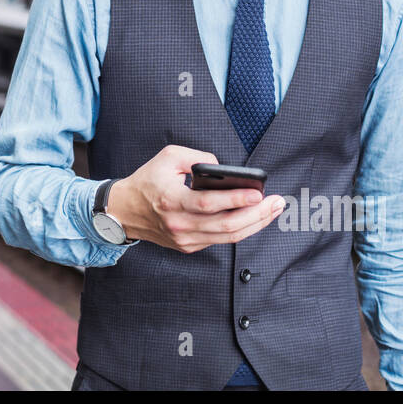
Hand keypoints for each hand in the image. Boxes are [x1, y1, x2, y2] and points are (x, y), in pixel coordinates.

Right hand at [107, 145, 284, 253]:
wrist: (125, 210)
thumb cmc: (148, 180)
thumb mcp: (169, 157)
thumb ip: (198, 157)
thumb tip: (225, 168)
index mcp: (172, 200)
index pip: (209, 203)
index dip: (237, 199)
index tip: (259, 192)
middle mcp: (179, 224)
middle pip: (226, 225)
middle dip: (257, 215)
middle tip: (277, 202)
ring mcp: (185, 239)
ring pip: (227, 237)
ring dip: (255, 225)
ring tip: (273, 211)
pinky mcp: (189, 246)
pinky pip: (220, 239)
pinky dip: (240, 229)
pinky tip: (254, 218)